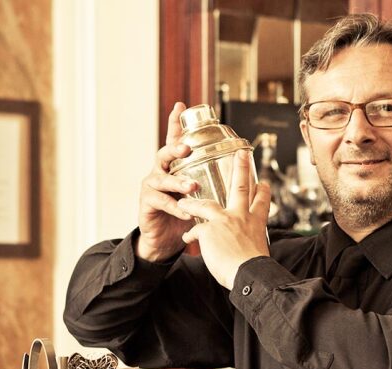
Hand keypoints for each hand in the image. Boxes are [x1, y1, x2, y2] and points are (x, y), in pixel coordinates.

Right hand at [136, 102, 198, 261]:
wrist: (165, 240)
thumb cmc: (184, 213)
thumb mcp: (199, 195)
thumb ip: (212, 182)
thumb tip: (244, 174)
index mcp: (174, 166)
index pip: (174, 141)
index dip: (176, 124)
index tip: (181, 106)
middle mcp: (160, 172)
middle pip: (164, 153)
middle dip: (175, 149)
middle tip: (187, 149)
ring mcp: (151, 187)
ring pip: (162, 178)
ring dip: (178, 182)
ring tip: (192, 186)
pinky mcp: (147, 204)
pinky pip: (161, 202)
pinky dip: (174, 207)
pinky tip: (185, 212)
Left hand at [178, 150, 270, 289]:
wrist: (249, 274)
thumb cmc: (254, 269)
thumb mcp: (258, 250)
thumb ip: (250, 242)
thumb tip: (247, 248)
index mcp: (256, 223)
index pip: (262, 202)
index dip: (263, 191)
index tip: (263, 182)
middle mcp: (242, 217)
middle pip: (241, 188)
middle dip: (241, 168)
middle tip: (241, 153)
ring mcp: (225, 221)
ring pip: (206, 205)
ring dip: (194, 203)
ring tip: (184, 202)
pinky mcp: (210, 230)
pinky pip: (195, 230)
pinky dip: (190, 234)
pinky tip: (186, 237)